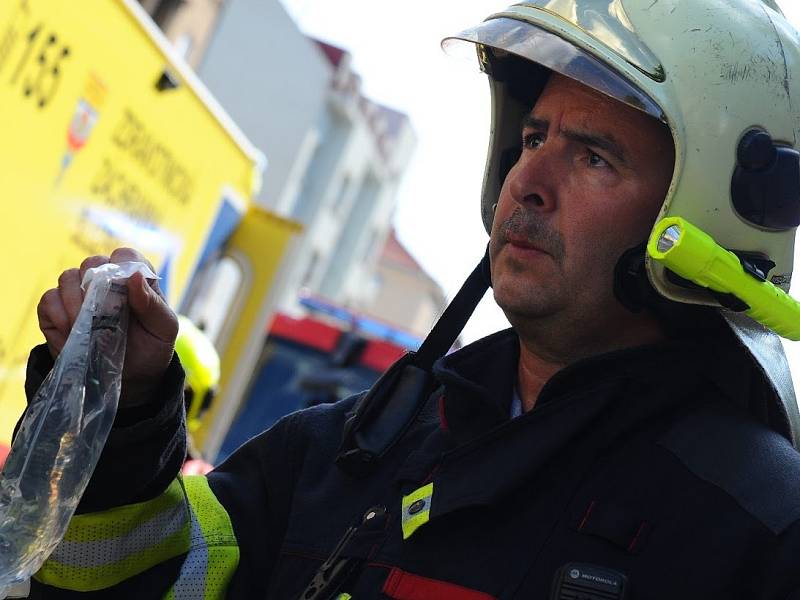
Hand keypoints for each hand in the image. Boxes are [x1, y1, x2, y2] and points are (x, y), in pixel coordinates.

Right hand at [37, 248, 178, 407]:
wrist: (132, 377)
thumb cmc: (152, 347)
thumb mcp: (164, 328)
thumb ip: (153, 303)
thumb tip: (134, 276)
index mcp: (135, 278)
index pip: (124, 256)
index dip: (121, 267)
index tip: (122, 289)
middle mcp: (106, 280)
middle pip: (91, 263)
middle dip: (94, 286)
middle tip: (101, 311)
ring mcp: (79, 294)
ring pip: (67, 278)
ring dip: (74, 301)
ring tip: (86, 326)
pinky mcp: (58, 312)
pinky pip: (48, 300)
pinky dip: (57, 315)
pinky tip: (72, 333)